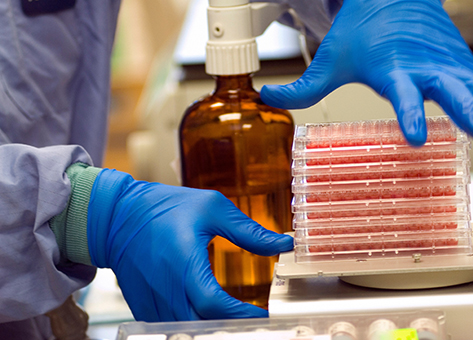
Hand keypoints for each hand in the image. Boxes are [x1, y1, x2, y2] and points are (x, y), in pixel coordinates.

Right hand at [86, 169, 293, 320]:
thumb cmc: (164, 208)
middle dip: (230, 326)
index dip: (242, 315)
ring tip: (237, 321)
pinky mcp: (143, 308)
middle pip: (201, 324)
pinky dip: (191, 326)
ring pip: (185, 329)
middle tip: (254, 320)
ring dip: (211, 328)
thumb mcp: (212, 208)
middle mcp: (165, 287)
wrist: (117, 215)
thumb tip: (284, 243)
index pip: (214, 303)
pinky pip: (169, 326)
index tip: (264, 314)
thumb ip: (249, 231)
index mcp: (183, 262)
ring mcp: (151, 301)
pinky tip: (210, 318)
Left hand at [261, 0, 472, 152]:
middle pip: (449, 89)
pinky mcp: (463, 69)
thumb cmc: (362, 31)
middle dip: (465, 109)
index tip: (415, 136)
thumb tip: (267, 97)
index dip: (409, 112)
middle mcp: (427, 66)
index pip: (402, 92)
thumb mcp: (332, 58)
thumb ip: (304, 85)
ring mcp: (449, 67)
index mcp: (394, 66)